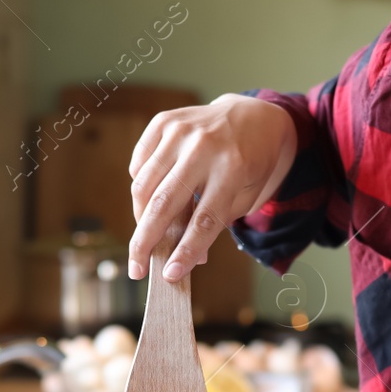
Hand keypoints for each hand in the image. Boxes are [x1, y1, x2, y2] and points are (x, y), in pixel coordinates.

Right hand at [128, 94, 296, 282]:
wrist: (254, 116)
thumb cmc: (249, 165)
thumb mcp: (244, 197)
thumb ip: (214, 224)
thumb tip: (181, 260)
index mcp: (233, 168)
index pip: (205, 218)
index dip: (186, 250)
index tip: (169, 275)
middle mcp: (204, 146)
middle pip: (165, 203)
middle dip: (146, 242)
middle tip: (137, 269)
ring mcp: (180, 130)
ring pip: (144, 185)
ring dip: (140, 218)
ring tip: (145, 236)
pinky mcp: (163, 122)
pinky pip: (139, 164)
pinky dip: (141, 187)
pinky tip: (151, 198)